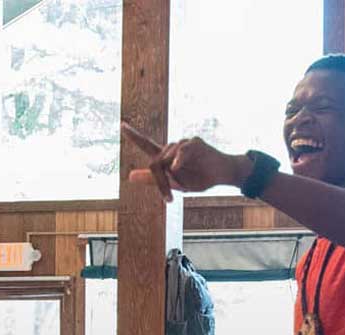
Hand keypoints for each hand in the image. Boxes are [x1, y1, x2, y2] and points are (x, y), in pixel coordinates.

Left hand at [122, 121, 240, 200]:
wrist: (222, 175)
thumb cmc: (200, 178)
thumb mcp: (176, 183)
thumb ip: (153, 179)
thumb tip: (129, 176)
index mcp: (167, 157)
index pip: (147, 144)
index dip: (134, 136)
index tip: (122, 126)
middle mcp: (173, 148)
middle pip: (155, 162)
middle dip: (158, 181)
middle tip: (168, 198)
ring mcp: (184, 144)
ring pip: (166, 158)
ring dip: (170, 176)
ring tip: (182, 187)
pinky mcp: (195, 143)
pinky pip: (181, 151)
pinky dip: (177, 160)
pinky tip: (175, 169)